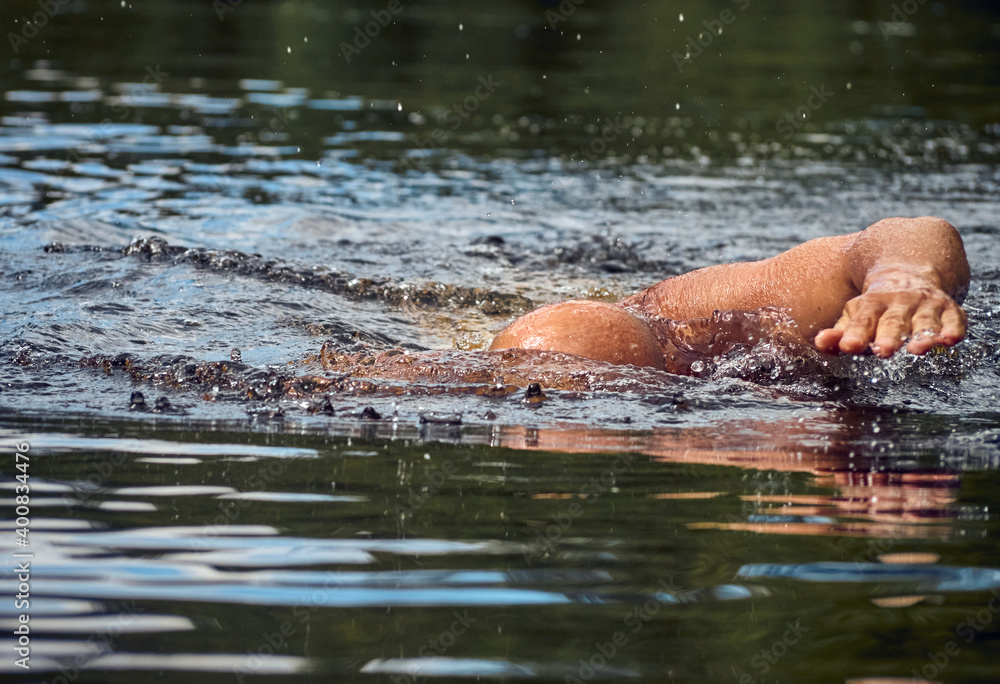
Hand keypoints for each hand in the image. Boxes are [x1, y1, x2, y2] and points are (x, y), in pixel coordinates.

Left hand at [813, 271, 966, 357]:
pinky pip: (954, 319)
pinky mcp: (948, 309)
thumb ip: (839, 333)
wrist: (907, 271)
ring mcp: (925, 305)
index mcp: (871, 305)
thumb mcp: (855, 315)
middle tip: (882, 351)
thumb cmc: (875, 306)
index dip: (855, 334)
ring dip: (922, 335)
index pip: (862, 321)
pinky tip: (950, 340)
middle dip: (888, 336)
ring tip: (917, 349)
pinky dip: (953, 329)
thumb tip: (820, 343)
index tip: (848, 346)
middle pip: (893, 321)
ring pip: (924, 321)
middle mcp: (899, 303)